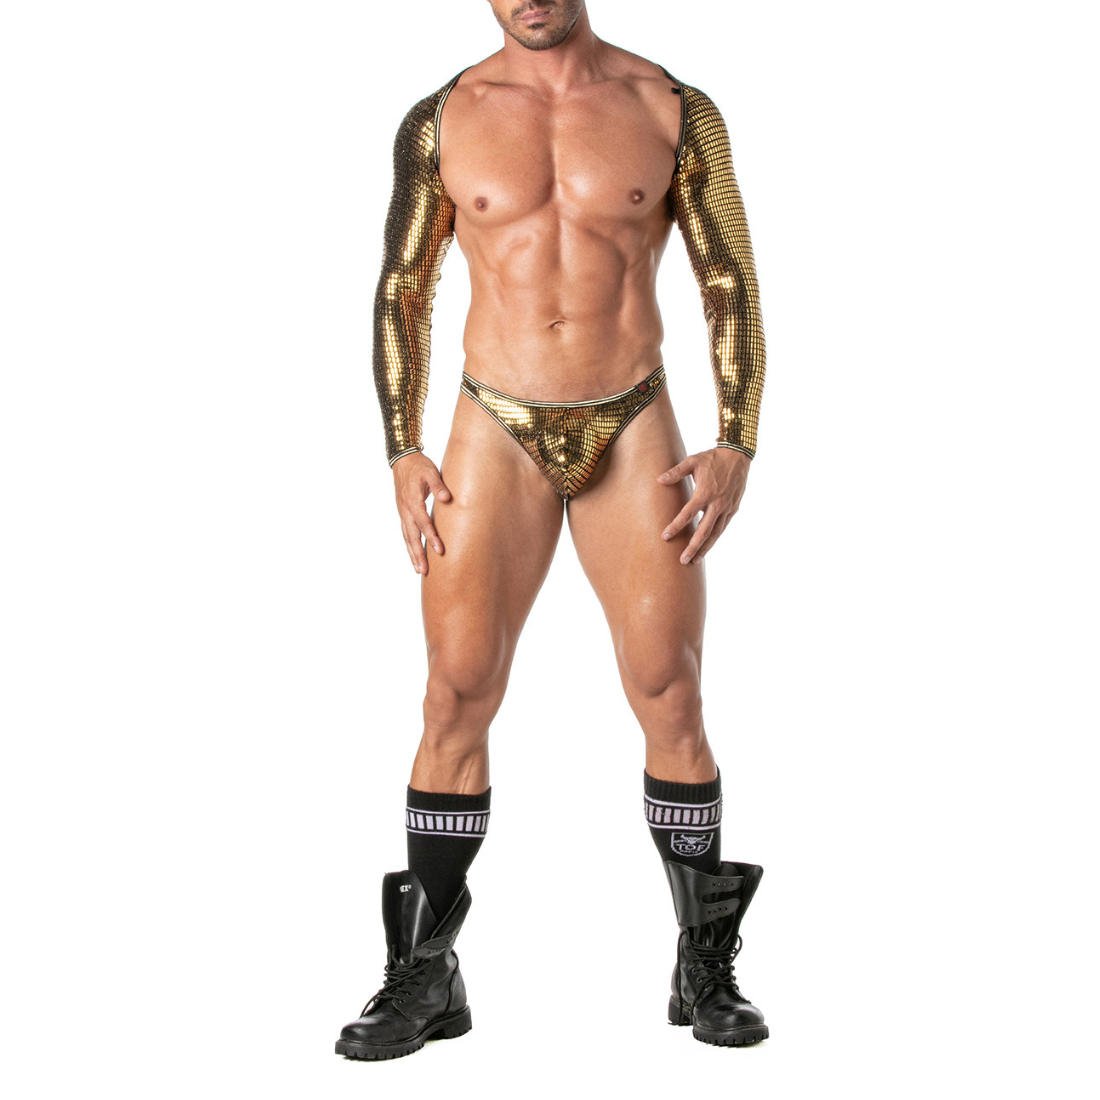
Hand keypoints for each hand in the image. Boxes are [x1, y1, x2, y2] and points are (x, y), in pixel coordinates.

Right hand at [392, 452, 451, 575]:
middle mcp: (405, 510)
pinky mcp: (403, 514)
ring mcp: (402, 513)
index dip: (431, 537)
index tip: (440, 550)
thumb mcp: (430, 471)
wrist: (403, 461)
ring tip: (419, 570)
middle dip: (418, 554)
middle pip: (411, 536)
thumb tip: (446, 498)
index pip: (423, 523)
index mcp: (413, 501)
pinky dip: (409, 546)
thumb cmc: (419, 466)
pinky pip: (405, 533)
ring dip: (412, 554)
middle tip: (425, 570)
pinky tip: (414, 555)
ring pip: (406, 537)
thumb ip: (438, 485)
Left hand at [657, 447, 750, 564]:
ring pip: (715, 533)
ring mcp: (727, 508)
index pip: (687, 514)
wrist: (739, 456)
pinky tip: (707, 546)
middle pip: (704, 531)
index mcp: (705, 493)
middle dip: (693, 547)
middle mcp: (717, 504)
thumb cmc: (713, 458)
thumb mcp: (693, 461)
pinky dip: (714, 539)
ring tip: (695, 561)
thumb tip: (659, 480)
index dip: (676, 526)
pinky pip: (722, 528)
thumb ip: (676, 472)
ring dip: (705, 548)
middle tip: (682, 561)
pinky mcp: (733, 510)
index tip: (665, 536)